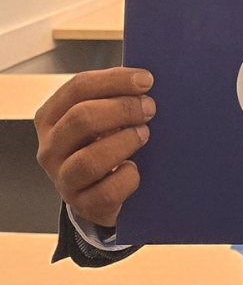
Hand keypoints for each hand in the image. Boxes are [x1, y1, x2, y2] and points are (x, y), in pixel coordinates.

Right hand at [35, 68, 154, 228]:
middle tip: (150, 108)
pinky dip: (128, 177)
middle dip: (123, 109)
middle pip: (82, 118)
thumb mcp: (102, 117)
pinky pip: (108, 191)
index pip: (78, 87)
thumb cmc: (105, 143)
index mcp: (51, 117)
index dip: (115, 80)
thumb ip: (115, 97)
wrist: (101, 192)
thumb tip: (145, 81)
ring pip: (90, 159)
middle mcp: (50, 148)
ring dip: (125, 142)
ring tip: (144, 135)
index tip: (147, 80)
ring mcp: (63, 178)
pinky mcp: (83, 204)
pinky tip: (134, 168)